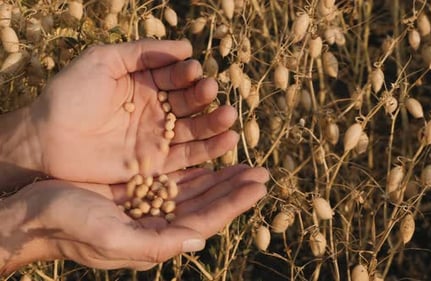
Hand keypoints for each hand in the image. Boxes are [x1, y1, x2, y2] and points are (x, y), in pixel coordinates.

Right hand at [0, 165, 267, 273]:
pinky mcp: (137, 193)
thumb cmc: (68, 225)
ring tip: (243, 162)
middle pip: (206, 205)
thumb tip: (198, 240)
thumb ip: (155, 245)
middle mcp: (157, 226)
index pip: (206, 221)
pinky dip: (193, 170)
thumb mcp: (109, 237)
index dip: (234, 203)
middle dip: (234, 189)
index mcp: (155, 240)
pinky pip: (173, 180)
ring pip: (194, 192)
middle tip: (261, 172)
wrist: (33, 213)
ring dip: (219, 177)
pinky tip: (207, 160)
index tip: (259, 185)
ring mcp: (148, 209)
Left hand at [29, 40, 237, 182]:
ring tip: (228, 115)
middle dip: (203, 96)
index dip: (186, 73)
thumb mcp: (103, 60)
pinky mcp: (156, 164)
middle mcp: (156, 110)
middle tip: (210, 90)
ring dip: (213, 123)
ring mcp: (158, 137)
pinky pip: (188, 157)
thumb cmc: (70, 93)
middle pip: (189, 103)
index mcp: (145, 84)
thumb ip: (142, 52)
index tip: (193, 70)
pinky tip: (227, 140)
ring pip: (194, 130)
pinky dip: (209, 150)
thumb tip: (185, 46)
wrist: (47, 138)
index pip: (175, 76)